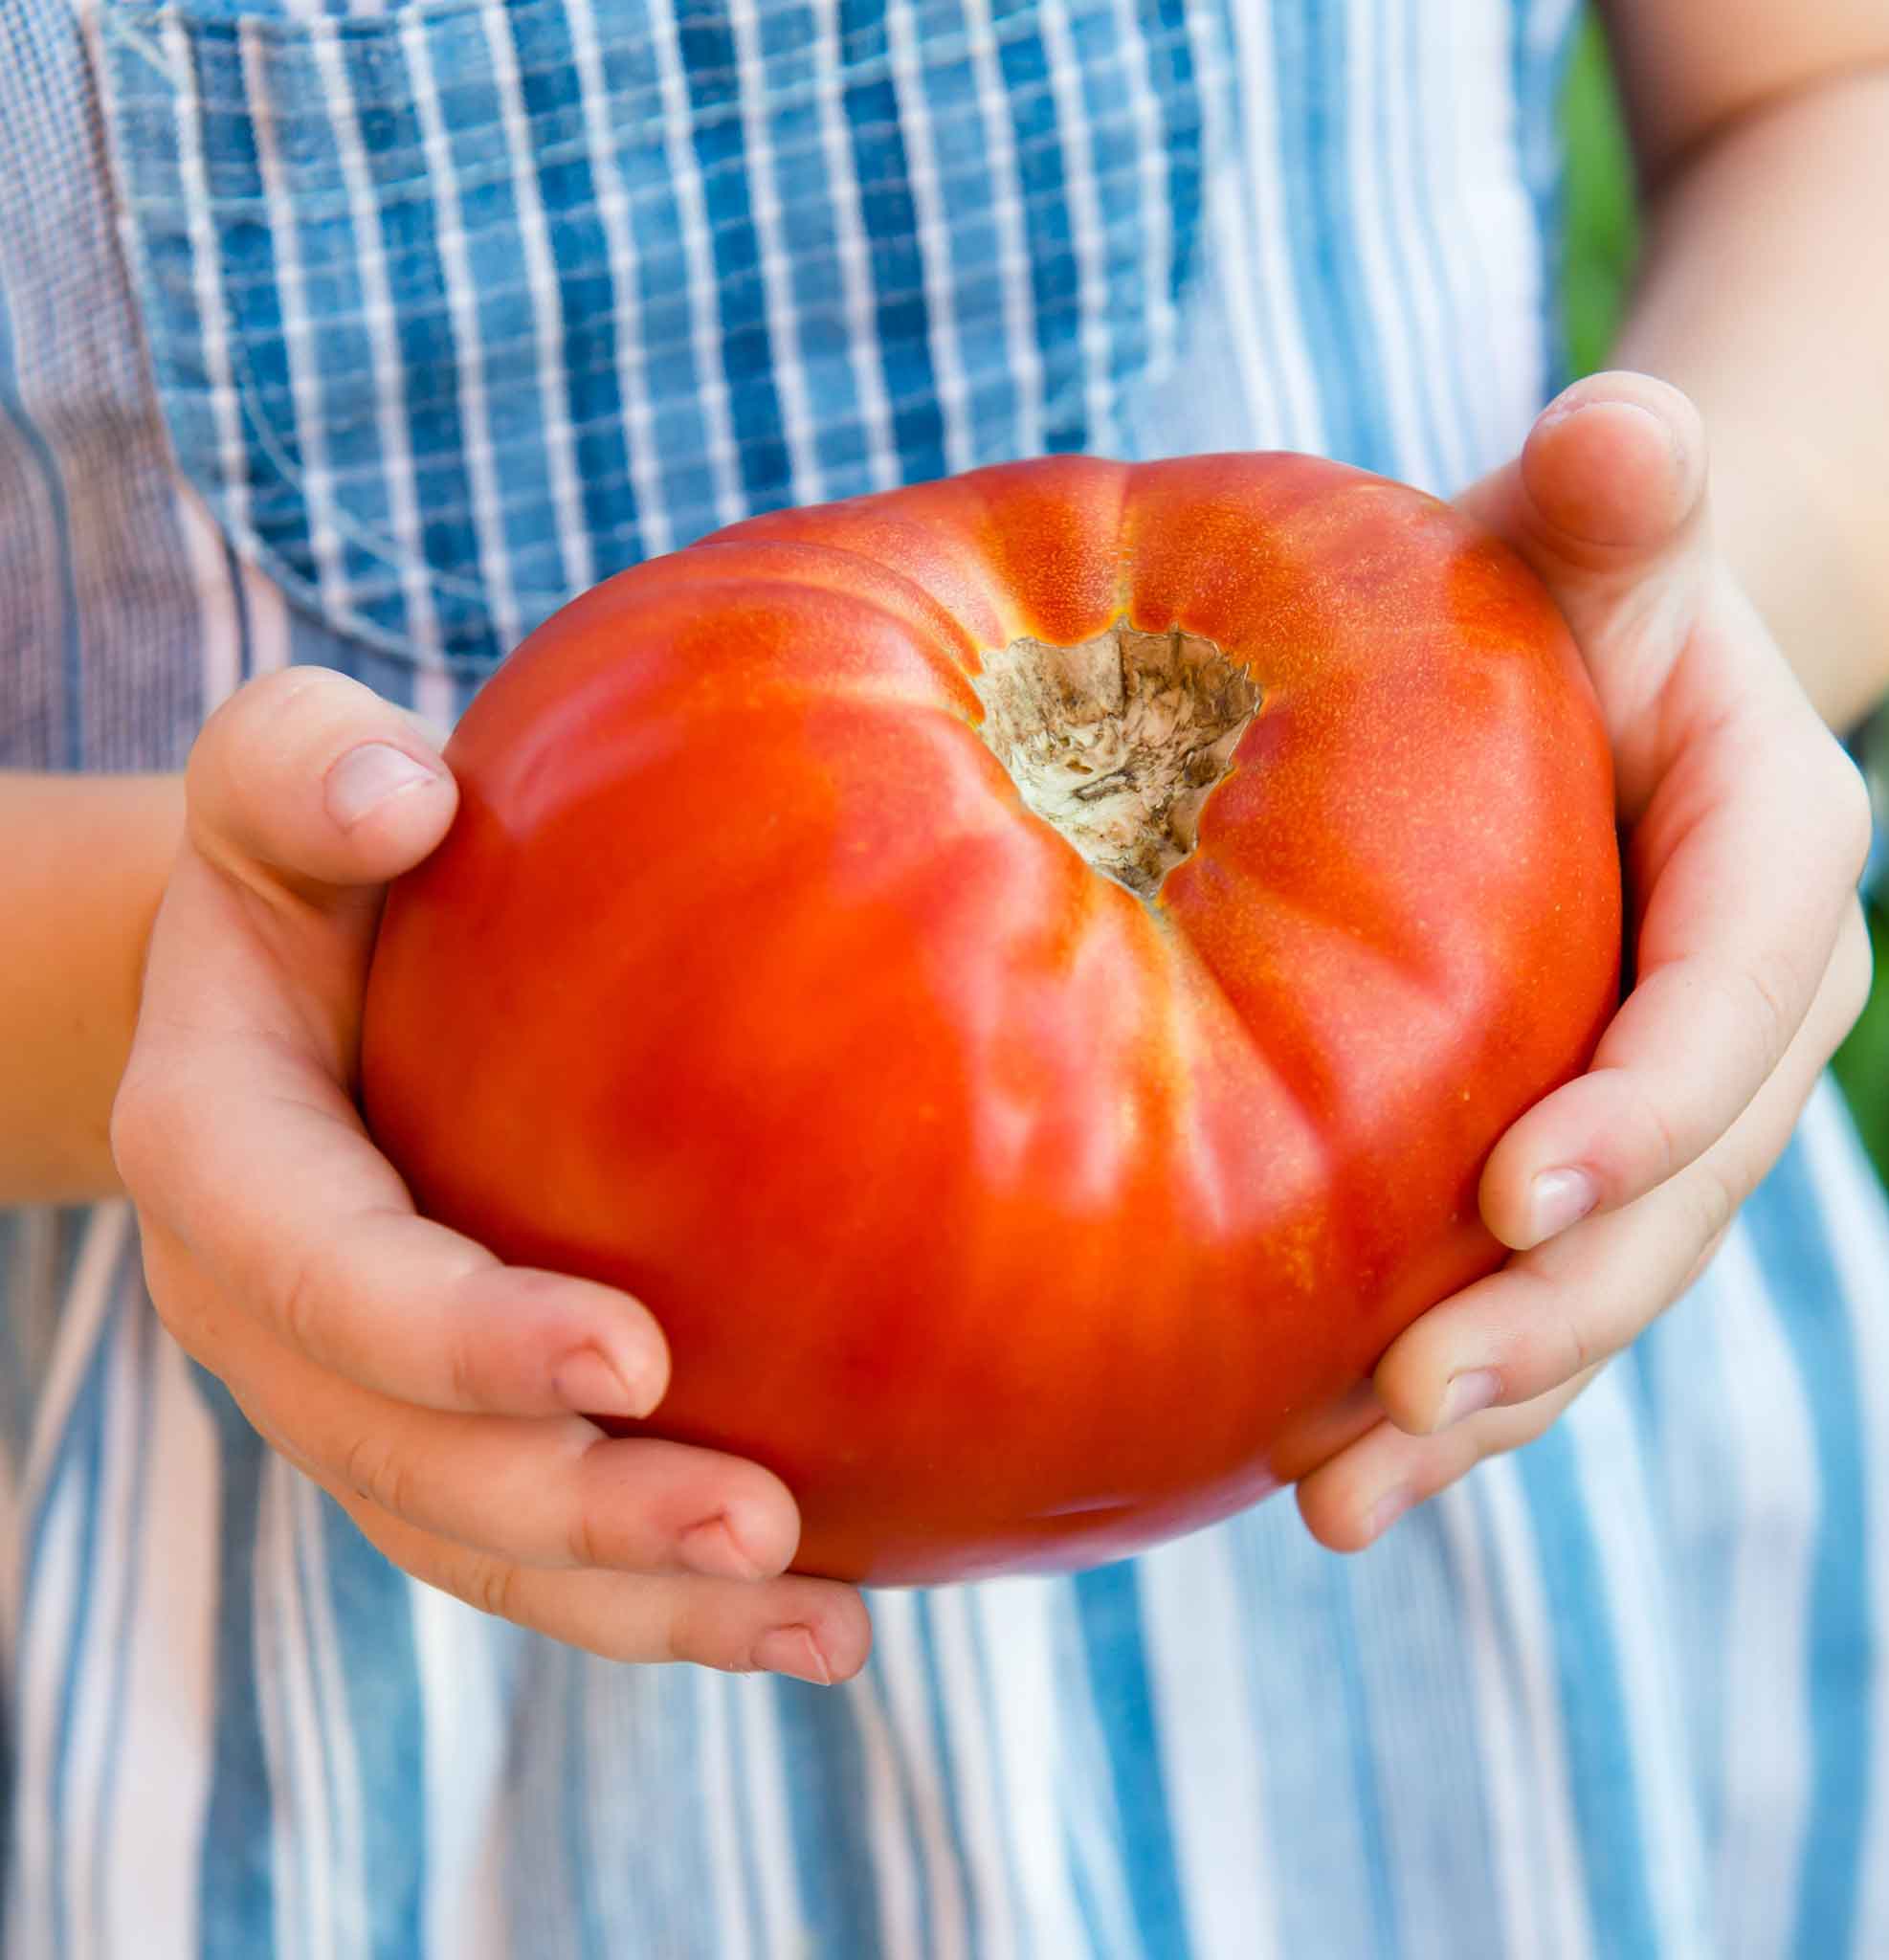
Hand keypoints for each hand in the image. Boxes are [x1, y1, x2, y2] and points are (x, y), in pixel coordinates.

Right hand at [112, 669, 869, 1679]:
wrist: (307, 971)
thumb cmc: (322, 854)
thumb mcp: (285, 778)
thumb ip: (301, 766)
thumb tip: (401, 791)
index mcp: (225, 1154)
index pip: (319, 1267)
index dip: (451, 1332)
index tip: (631, 1352)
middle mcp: (273, 1309)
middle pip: (403, 1457)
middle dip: (573, 1511)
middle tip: (758, 1527)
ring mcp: (358, 1389)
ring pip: (482, 1538)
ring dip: (641, 1600)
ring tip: (826, 1629)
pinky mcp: (450, 1423)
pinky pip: (545, 1535)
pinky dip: (665, 1592)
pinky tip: (832, 1604)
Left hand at [1296, 372, 1873, 1549]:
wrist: (1553, 671)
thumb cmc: (1553, 590)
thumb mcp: (1590, 530)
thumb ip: (1626, 491)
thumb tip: (1622, 427)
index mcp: (1769, 855)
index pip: (1737, 993)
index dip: (1650, 1104)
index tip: (1515, 1194)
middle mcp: (1736, 1008)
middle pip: (1675, 1191)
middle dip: (1554, 1313)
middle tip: (1409, 1407)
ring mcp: (1652, 1103)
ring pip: (1594, 1280)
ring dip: (1482, 1402)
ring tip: (1336, 1495)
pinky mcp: (1559, 1152)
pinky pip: (1513, 1287)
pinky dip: (1427, 1381)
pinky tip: (1306, 1457)